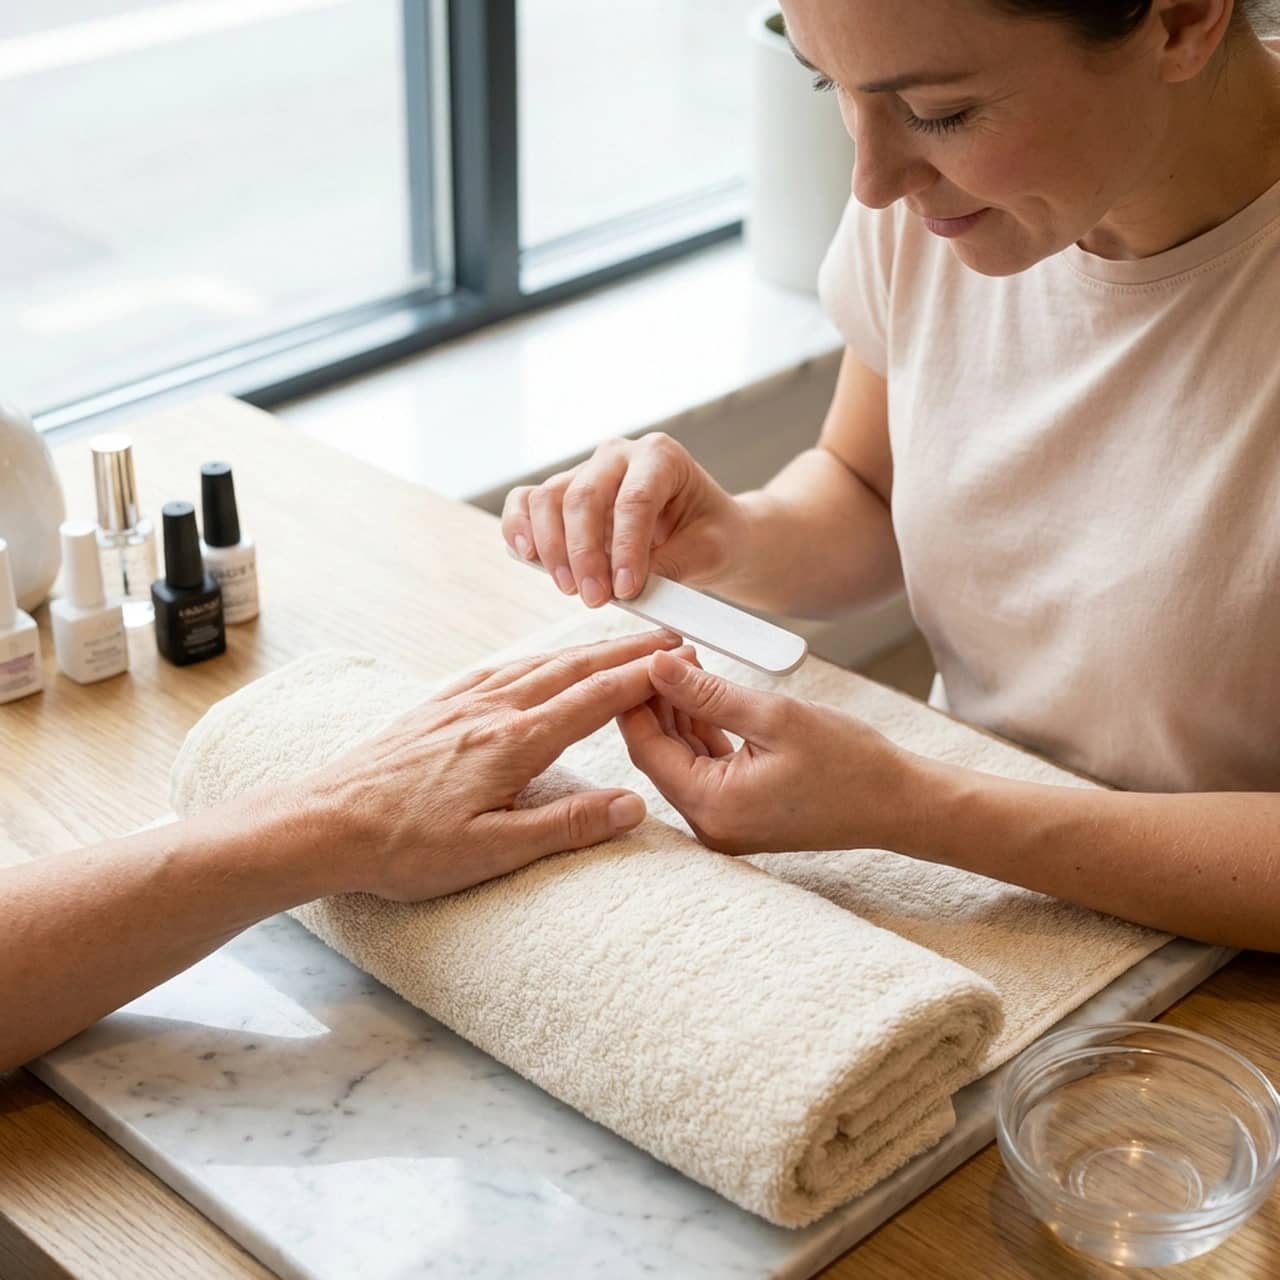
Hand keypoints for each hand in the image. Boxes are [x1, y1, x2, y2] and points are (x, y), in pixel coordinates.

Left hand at [296, 630, 684, 900]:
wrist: (322, 824)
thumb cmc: (402, 847)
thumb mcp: (490, 852)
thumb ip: (566, 826)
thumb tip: (633, 804)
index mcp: (513, 743)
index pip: (595, 699)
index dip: (642, 677)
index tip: (679, 660)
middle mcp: (491, 710)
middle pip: (573, 669)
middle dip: (625, 652)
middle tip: (668, 638)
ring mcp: (461, 703)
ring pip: (538, 663)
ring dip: (586, 650)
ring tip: (619, 643)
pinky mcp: (436, 707)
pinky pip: (499, 669)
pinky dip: (536, 658)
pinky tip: (538, 661)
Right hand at [501, 433, 746, 606]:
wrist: (704, 531)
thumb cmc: (710, 534)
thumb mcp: (708, 551)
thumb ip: (672, 565)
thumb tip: (626, 586)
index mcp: (661, 456)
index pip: (635, 499)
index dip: (626, 548)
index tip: (626, 590)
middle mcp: (618, 455)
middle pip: (584, 497)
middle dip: (584, 554)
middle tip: (594, 599)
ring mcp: (585, 471)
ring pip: (548, 499)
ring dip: (552, 549)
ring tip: (570, 590)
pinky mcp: (561, 493)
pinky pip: (526, 501)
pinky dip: (518, 527)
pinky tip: (527, 556)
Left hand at [617, 650, 913, 854]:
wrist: (900, 805)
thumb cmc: (849, 763)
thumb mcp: (774, 716)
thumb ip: (708, 693)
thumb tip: (656, 665)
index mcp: (712, 806)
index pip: (646, 748)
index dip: (635, 698)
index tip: (638, 656)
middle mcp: (708, 824)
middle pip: (659, 755)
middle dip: (656, 702)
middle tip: (665, 652)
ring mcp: (724, 823)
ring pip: (680, 759)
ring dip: (679, 714)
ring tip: (687, 664)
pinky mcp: (739, 815)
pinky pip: (705, 769)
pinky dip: (702, 733)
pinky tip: (705, 696)